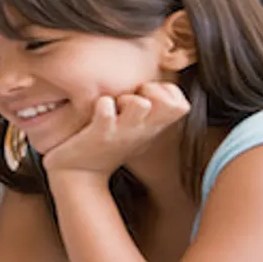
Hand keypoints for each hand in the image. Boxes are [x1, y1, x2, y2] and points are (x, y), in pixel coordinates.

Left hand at [41, 81, 189, 176]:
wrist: (80, 175)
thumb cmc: (109, 146)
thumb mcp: (138, 130)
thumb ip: (151, 111)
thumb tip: (159, 86)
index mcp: (152, 127)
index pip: (182, 104)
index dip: (168, 92)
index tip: (147, 95)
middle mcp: (142, 130)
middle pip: (174, 104)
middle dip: (153, 90)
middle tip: (132, 98)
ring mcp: (121, 132)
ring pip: (141, 104)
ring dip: (128, 98)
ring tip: (116, 106)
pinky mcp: (99, 134)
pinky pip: (106, 111)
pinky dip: (102, 105)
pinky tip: (96, 111)